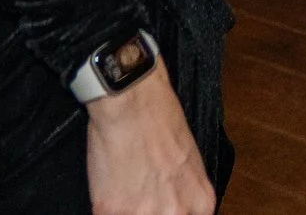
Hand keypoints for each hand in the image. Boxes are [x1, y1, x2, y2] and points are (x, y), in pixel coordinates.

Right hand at [86, 70, 214, 214]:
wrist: (133, 102)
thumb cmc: (162, 120)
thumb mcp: (189, 162)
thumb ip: (185, 192)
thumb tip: (173, 206)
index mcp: (200, 202)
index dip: (166, 212)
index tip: (157, 207)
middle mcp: (177, 212)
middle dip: (147, 210)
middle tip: (140, 194)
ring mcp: (145, 214)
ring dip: (126, 209)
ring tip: (125, 189)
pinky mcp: (112, 211)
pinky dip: (105, 207)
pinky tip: (110, 186)